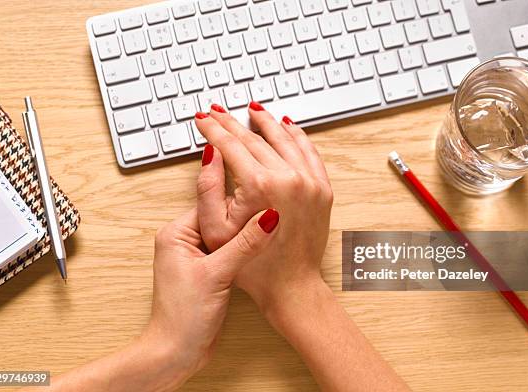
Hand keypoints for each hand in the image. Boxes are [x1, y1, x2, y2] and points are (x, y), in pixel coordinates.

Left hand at [142, 206, 279, 384]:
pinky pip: (231, 252)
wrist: (177, 352)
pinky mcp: (209, 271)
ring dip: (247, 237)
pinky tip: (261, 252)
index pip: (213, 205)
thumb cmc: (183, 316)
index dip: (239, 206)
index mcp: (176, 234)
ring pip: (229, 236)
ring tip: (271, 234)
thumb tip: (269, 218)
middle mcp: (184, 241)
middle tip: (274, 218)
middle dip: (246, 220)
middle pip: (222, 220)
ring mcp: (197, 257)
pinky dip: (246, 251)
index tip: (266, 202)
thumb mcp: (216, 275)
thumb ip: (244, 244)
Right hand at [194, 102, 332, 312]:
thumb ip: (207, 186)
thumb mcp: (215, 229)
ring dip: (266, 122)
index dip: (213, 129)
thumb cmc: (252, 264)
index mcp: (260, 186)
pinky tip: (286, 125)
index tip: (203, 118)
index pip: (231, 145)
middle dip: (233, 123)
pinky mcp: (323, 189)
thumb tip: (211, 151)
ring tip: (252, 110)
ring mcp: (310, 182)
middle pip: (255, 139)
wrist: (290, 286)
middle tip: (219, 111)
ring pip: (284, 139)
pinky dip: (297, 136)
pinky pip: (309, 152)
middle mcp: (288, 178)